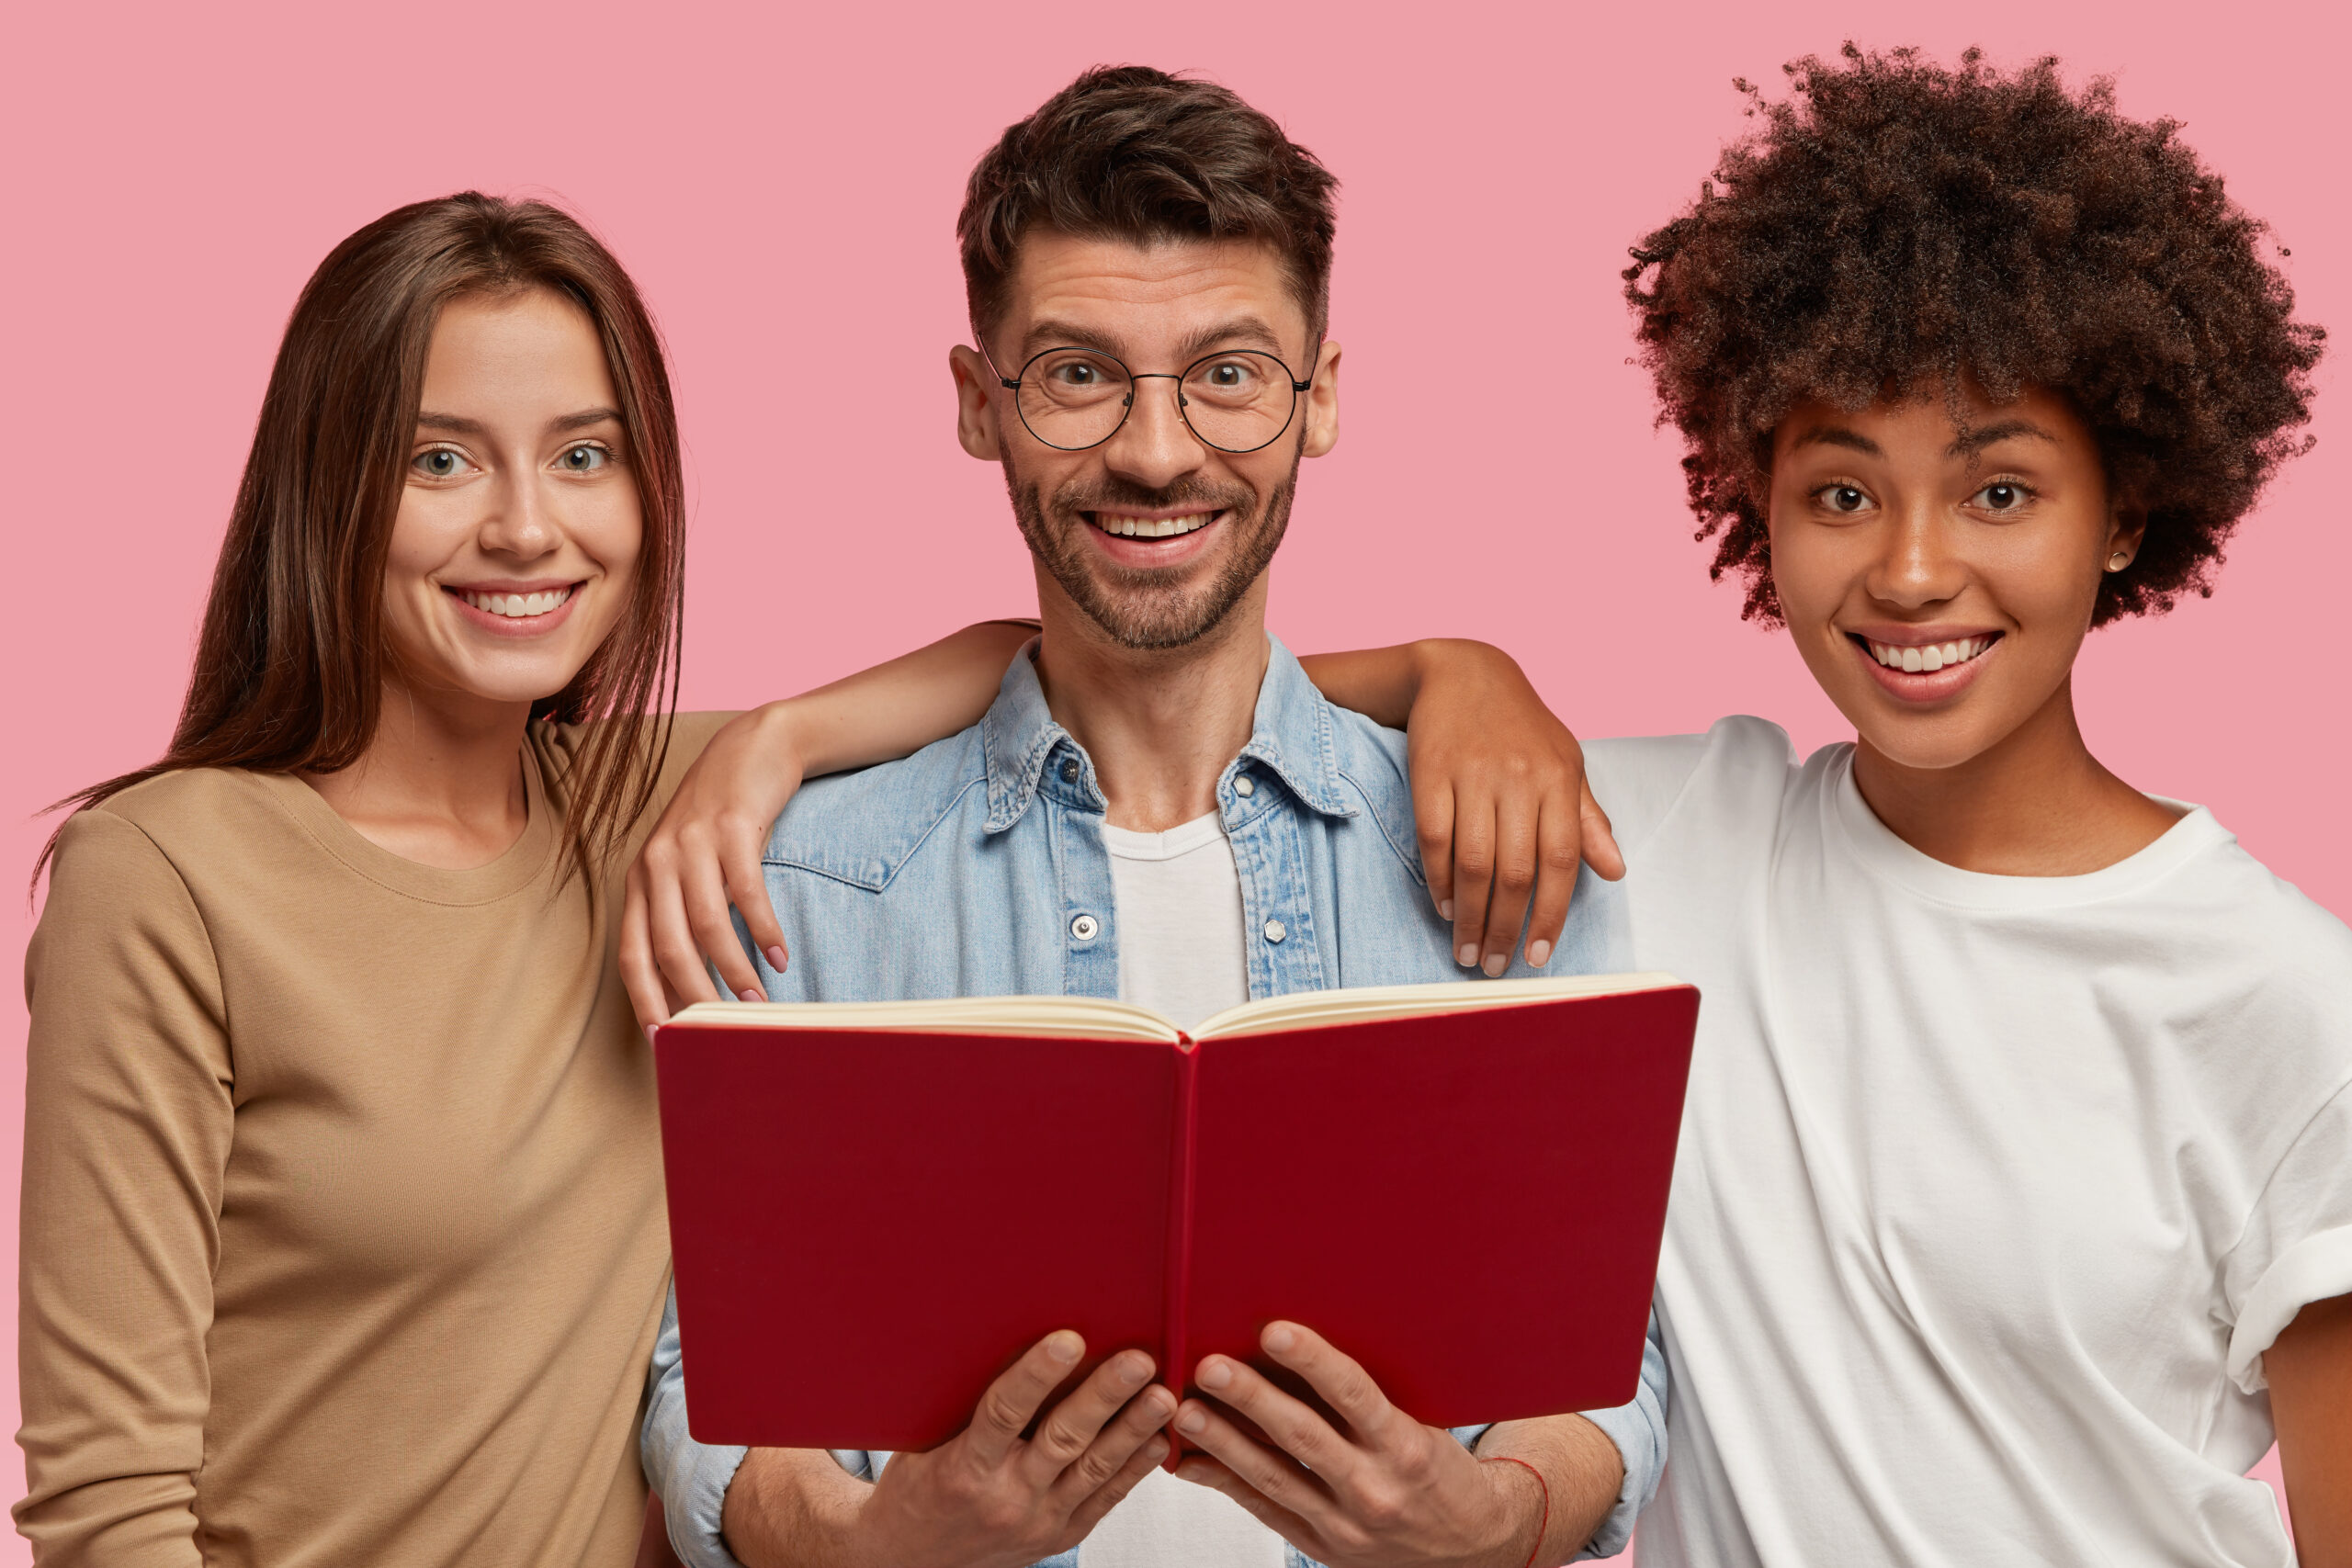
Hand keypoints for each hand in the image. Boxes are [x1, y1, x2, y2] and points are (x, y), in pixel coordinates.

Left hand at [620, 703, 806, 1028]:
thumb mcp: (687, 863)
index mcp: (640, 879)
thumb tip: (692, 982)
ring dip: (734, 969)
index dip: (647, 1001)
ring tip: (759, 1001)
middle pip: (669, 948)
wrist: (751, 748)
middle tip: (724, 1030)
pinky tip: (780, 956)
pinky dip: (764, 930)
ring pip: (708, 925)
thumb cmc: (720, 819)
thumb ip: (681, 913)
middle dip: (696, 996)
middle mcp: (657, 862)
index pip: (632, 955)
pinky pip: (747, 892)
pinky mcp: (733, 827)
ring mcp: (693, 843)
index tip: (668, 1041)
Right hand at [848, 1332, 1172, 1567]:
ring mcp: (1037, 1521)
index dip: (1036, 1374)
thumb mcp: (928, 1443)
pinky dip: (1134, 1469)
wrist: (913, 1561)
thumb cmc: (920, 1488)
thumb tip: (1006, 1335)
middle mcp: (1005, 1498)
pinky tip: (1157, 1439)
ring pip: (1093, 1469)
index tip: (1068, 1339)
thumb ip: (966, 1404)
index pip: (1004, 1413)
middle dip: (1105, 1396)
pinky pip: (1104, 1499)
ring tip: (1164, 1395)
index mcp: (964, 1469)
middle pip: (1063, 1440)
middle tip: (1138, 1360)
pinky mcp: (1060, 1535)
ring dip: (1133, 1430)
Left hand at [1171, 1323, 1542, 1567]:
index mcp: (1406, 1448)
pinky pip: (1265, 1511)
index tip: (1274, 1331)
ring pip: (1274, 1477)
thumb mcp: (1422, 1425)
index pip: (1354, 1395)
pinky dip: (1225, 1484)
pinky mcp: (1323, 1547)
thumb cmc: (1437, 1469)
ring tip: (1187, 1411)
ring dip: (1224, 1442)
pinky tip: (1192, 1462)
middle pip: (1303, 1437)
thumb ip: (1368, 1396)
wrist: (1469, 1545)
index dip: (1312, 1361)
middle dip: (1251, 1398)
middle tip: (1209, 1367)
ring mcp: (1345, 1525)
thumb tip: (1300, 1342)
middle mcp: (1374, 1488)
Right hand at [1403, 643, 1622, 977]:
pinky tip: (1446, 906)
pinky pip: (1434, 837)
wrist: (1464, 671)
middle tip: (1496, 965)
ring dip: (1470, 916)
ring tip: (1468, 950)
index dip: (1550, 915)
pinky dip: (1439, 879)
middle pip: (1515, 871)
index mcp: (1559, 780)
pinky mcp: (1431, 771)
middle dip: (1505, 928)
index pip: (1560, 861)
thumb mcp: (1565, 763)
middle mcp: (1518, 778)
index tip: (1538, 956)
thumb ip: (1587, 820)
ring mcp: (1473, 774)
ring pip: (1473, 862)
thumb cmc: (1521, 726)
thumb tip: (1616, 871)